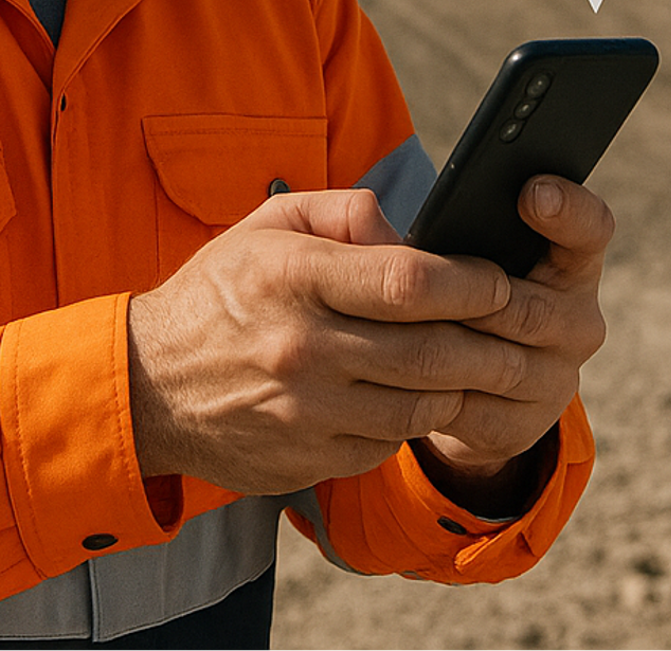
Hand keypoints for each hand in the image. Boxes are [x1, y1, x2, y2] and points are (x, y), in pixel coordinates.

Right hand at [127, 187, 522, 495]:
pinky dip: (413, 420)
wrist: (150, 384)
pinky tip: (415, 395)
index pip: (409, 280)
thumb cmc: (218, 293)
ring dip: (461, 385)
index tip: (497, 278)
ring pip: (423, 405)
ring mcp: (308, 411)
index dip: (470, 281)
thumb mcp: (265, 227)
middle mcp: (304, 347)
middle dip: (492, 340)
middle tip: (520, 329)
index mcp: (294, 277)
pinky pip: (389, 443)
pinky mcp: (311, 458)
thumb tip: (410, 232)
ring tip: (476, 362)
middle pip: (433, 350)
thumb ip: (343, 212)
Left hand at [417, 175, 612, 488]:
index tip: (531, 191)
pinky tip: (393, 376)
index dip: (567, 210)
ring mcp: (555, 378)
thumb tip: (370, 218)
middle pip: (532, 309)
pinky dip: (434, 393)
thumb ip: (429, 219)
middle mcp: (577, 320)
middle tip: (419, 283)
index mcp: (567, 260)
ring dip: (447, 347)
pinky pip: (476, 410)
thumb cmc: (447, 284)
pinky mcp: (524, 426)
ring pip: (503, 364)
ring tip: (392, 328)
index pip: (589, 228)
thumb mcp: (447, 244)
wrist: (457, 374)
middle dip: (474, 299)